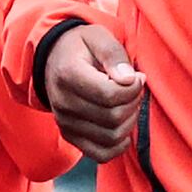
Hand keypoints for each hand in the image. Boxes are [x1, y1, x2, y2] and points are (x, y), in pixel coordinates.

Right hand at [41, 21, 147, 159]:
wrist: (54, 59)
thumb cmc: (81, 47)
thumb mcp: (98, 37)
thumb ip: (114, 55)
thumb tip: (130, 80)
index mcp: (68, 74)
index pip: (109, 94)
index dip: (133, 88)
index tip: (137, 77)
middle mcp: (63, 102)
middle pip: (113, 117)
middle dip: (134, 103)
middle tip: (134, 88)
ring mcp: (65, 122)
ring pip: (110, 137)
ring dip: (129, 122)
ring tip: (128, 103)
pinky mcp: (70, 135)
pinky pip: (100, 154)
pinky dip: (118, 146)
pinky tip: (123, 128)